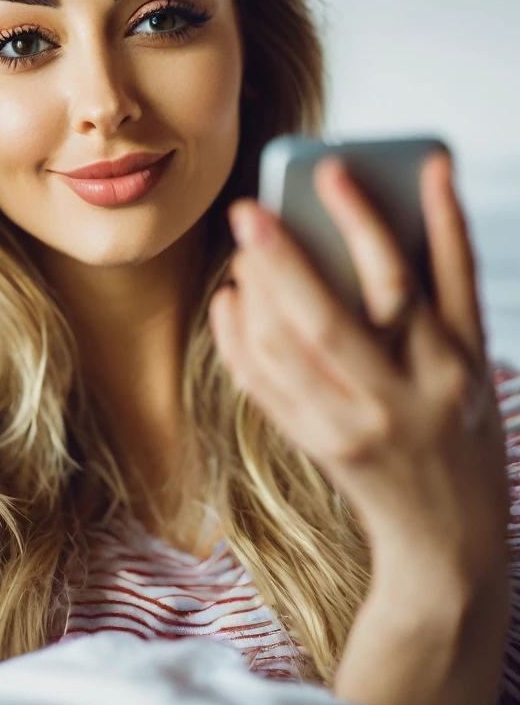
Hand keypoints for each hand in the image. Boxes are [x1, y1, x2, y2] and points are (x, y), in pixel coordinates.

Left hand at [208, 152, 509, 583]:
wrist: (448, 536)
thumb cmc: (464, 418)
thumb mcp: (475, 343)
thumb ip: (452, 256)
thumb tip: (431, 168)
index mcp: (448, 364)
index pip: (400, 283)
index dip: (364, 221)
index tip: (330, 170)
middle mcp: (397, 402)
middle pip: (325, 323)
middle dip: (281, 262)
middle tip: (246, 209)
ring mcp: (349, 432)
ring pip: (284, 357)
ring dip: (254, 298)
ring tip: (243, 252)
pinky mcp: (313, 449)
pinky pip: (261, 389)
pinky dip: (237, 340)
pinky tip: (230, 300)